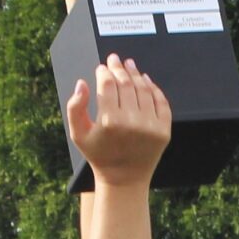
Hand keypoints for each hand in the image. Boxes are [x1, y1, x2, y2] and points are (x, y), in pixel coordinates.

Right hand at [64, 54, 172, 187]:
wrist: (124, 179)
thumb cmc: (98, 155)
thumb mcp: (78, 134)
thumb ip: (74, 107)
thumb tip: (82, 83)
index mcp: (110, 122)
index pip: (108, 85)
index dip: (105, 72)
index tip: (102, 67)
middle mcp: (132, 122)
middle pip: (126, 84)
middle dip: (119, 68)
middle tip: (115, 59)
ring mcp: (151, 126)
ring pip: (144, 90)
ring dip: (136, 74)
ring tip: (129, 65)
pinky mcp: (164, 131)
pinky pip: (161, 102)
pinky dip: (153, 88)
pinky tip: (145, 79)